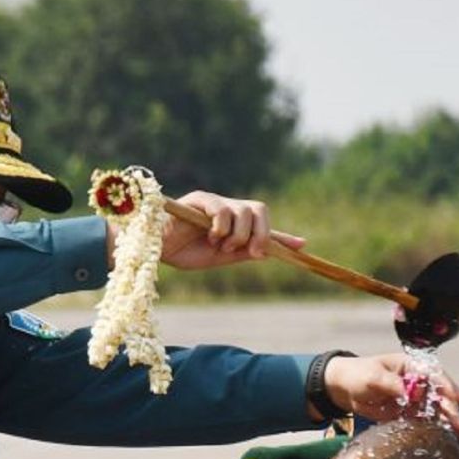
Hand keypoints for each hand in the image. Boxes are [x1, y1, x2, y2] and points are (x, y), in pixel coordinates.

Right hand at [159, 191, 305, 269]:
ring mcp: (216, 203)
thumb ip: (243, 253)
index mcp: (234, 226)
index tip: (302, 246)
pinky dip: (222, 228)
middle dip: (263, 234)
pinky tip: (212, 237)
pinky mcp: (201, 200)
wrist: (157, 249)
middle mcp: (228, 211)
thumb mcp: (219, 258)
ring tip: (221, 246)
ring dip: (239, 235)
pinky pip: (223, 210)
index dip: (282, 236)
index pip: (263, 226)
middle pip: (260, 210)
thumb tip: (267, 252)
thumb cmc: (183, 252)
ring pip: (245, 212)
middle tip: (254, 253)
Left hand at [319, 354, 458, 438]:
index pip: (435, 375)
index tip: (458, 398)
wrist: (343, 389)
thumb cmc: (358, 374)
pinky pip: (424, 420)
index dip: (448, 386)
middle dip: (451, 409)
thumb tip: (412, 393)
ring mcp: (414, 398)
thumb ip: (393, 384)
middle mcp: (417, 381)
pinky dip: (435, 428)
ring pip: (435, 409)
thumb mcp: (374, 376)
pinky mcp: (408, 412)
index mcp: (412, 366)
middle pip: (439, 394)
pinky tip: (446, 437)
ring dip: (448, 421)